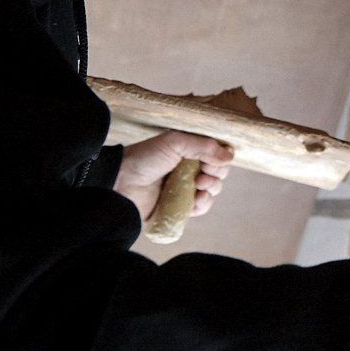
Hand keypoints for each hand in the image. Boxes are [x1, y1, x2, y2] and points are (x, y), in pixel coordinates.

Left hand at [113, 131, 233, 221]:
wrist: (121, 183)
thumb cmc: (145, 158)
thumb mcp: (175, 142)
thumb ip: (203, 145)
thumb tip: (229, 156)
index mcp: (189, 152)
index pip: (217, 155)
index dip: (221, 158)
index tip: (212, 160)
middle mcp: (190, 169)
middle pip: (219, 173)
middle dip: (217, 174)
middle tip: (202, 175)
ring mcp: (186, 189)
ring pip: (213, 190)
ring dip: (212, 188)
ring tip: (198, 187)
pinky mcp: (180, 207)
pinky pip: (202, 208)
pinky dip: (204, 204)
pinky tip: (196, 200)